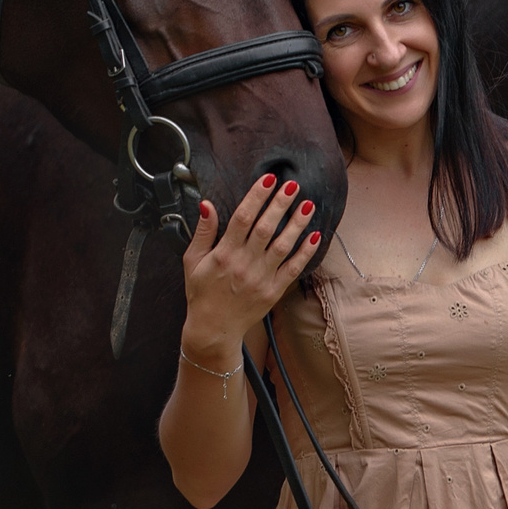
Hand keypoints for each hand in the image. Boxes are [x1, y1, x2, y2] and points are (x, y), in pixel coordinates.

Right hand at [179, 174, 319, 361]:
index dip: (256, 196)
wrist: (213, 329)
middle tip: (293, 185)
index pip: (242, 218)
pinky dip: (305, 252)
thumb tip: (206, 204)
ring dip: (296, 224)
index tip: (268, 179)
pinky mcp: (273, 291)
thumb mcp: (193, 261)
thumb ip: (203, 232)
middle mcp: (243, 264)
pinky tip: (315, 235)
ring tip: (307, 204)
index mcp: (223, 254)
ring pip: (282, 246)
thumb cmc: (201, 292)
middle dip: (280, 204)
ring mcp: (260, 279)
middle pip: (265, 228)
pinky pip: (293, 269)